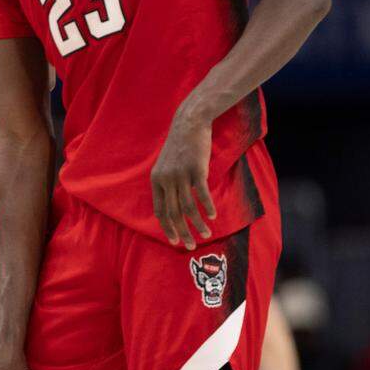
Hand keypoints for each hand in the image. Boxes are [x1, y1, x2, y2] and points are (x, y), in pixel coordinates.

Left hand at [150, 108, 216, 248]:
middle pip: (173, 212)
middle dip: (182, 232)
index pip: (159, 210)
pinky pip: (201, 193)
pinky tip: (212, 216)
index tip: (175, 241)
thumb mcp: (166, 165)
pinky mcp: (196, 169)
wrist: (189, 124)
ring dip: (197, 224)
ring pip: (188, 207)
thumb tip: (172, 206)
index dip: (167, 227)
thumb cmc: (180, 147)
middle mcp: (166, 179)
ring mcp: (180, 174)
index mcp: (156, 180)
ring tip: (206, 235)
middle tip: (190, 246)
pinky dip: (207, 207)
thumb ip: (167, 184)